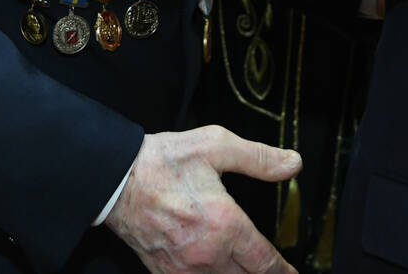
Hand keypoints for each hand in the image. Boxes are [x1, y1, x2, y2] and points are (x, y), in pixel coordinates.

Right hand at [104, 126, 300, 273]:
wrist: (116, 180)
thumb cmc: (162, 163)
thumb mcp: (216, 146)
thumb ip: (258, 158)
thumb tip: (291, 164)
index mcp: (225, 224)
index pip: (265, 262)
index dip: (284, 271)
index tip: (291, 273)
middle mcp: (207, 254)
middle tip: (274, 271)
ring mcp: (184, 268)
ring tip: (245, 269)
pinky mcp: (165, 273)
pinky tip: (214, 272)